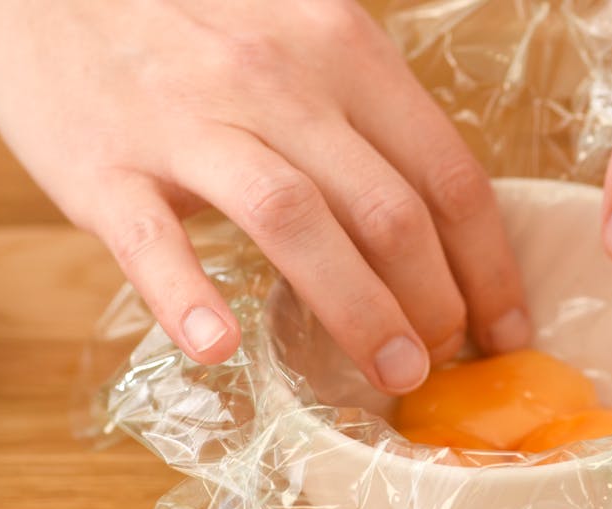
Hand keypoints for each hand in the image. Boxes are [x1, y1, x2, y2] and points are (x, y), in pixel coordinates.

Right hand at [0, 0, 530, 392]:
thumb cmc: (199, 28)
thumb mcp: (306, 44)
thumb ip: (367, 123)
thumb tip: (438, 230)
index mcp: (346, 55)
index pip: (448, 173)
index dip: (490, 264)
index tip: (506, 328)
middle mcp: (280, 82)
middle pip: (387, 208)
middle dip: (436, 301)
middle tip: (444, 363)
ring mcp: (191, 122)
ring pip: (295, 220)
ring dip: (357, 309)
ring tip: (392, 372)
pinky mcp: (105, 164)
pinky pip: (154, 238)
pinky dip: (189, 295)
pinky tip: (221, 346)